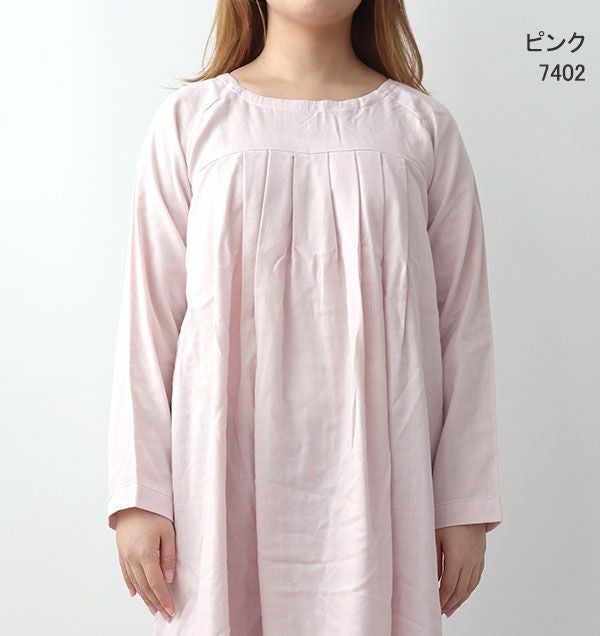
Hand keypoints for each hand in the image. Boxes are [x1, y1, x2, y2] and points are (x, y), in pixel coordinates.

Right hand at [114, 508, 175, 622]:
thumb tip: (169, 578)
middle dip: (155, 602)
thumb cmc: (153, 512)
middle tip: (165, 614)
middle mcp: (132, 558)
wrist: (132, 500)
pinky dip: (131, 585)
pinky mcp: (121, 552)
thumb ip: (169, 556)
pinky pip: (126, 573)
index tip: (170, 610)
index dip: (164, 598)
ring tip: (153, 608)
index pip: (156, 583)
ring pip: (135, 582)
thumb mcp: (168, 531)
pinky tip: (135, 594)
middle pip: (145, 587)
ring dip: (145, 597)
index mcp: (145, 553)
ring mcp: (125, 556)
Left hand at [436, 523, 485, 617]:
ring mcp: (477, 558)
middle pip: (461, 590)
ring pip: (470, 586)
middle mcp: (470, 561)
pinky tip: (464, 592)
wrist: (467, 503)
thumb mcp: (435, 536)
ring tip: (451, 608)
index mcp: (457, 558)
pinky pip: (477, 577)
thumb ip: (434, 559)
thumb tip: (432, 579)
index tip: (434, 606)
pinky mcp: (481, 554)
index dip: (442, 599)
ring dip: (461, 599)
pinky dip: (470, 588)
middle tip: (441, 612)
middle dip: (450, 603)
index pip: (449, 586)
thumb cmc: (448, 516)